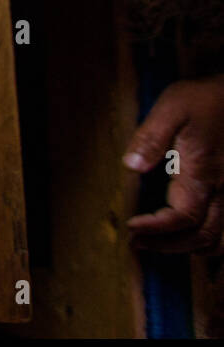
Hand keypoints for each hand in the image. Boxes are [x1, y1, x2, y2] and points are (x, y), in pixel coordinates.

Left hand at [124, 74, 223, 254]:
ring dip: (191, 247)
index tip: (132, 228)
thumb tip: (131, 165)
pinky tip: (187, 235)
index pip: (183, 218)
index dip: (157, 229)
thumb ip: (151, 137)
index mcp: (205, 173)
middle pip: (203, 238)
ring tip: (159, 241)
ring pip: (221, 240)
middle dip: (169, 245)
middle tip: (136, 242)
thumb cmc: (206, 99)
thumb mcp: (173, 107)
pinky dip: (210, 240)